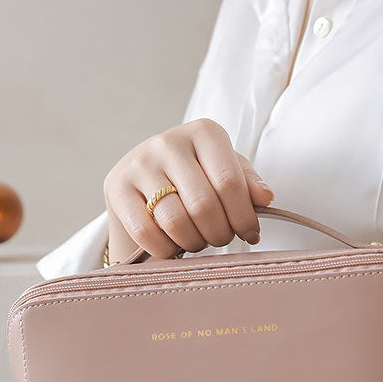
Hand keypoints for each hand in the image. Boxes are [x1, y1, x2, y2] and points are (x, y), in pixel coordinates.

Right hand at [103, 118, 274, 261]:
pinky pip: (146, 232)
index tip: (250, 234)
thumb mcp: (227, 171)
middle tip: (221, 239)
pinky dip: (166, 249)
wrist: (146, 178)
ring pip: (175, 222)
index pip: (230, 183)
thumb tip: (266, 197)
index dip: (244, 217)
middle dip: (219, 234)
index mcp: (204, 132)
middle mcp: (168, 142)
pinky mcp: (116, 187)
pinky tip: (174, 247)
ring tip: (199, 241)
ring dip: (194, 243)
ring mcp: (139, 163)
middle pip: (204, 206)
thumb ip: (248, 183)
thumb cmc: (198, 176)